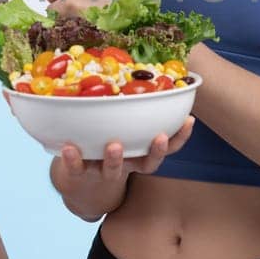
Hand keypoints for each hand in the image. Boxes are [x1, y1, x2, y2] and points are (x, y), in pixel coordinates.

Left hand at [46, 116, 195, 220]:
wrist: (78, 187)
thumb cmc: (104, 151)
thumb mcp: (120, 135)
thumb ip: (129, 113)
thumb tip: (140, 71)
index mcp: (138, 154)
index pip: (166, 147)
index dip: (180, 137)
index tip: (189, 120)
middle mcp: (125, 165)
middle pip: (146, 164)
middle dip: (155, 151)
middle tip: (159, 137)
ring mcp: (102, 172)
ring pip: (112, 170)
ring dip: (115, 159)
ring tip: (114, 145)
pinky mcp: (78, 175)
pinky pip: (76, 169)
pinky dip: (73, 159)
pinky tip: (70, 147)